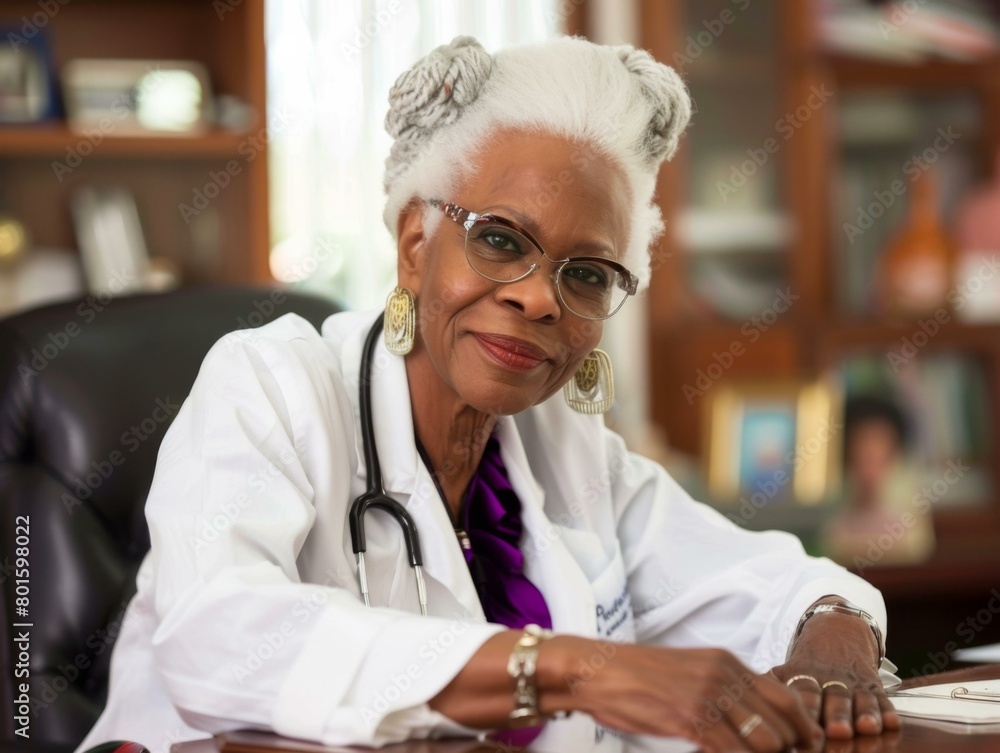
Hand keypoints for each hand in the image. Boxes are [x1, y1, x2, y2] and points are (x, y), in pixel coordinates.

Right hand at [548, 637, 822, 751]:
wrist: (597, 670)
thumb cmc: (636, 677)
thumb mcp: (689, 673)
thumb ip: (721, 689)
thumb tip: (749, 720)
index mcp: (726, 662)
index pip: (786, 697)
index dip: (802, 729)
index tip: (804, 749)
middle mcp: (725, 674)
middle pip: (783, 723)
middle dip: (786, 751)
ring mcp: (710, 695)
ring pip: (766, 741)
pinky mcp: (692, 716)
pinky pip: (733, 751)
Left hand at [770, 607, 900, 739]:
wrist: (839, 628)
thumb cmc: (808, 661)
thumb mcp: (789, 668)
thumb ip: (773, 683)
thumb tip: (744, 693)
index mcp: (806, 676)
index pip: (805, 693)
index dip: (806, 709)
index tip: (803, 726)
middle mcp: (831, 681)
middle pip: (835, 700)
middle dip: (837, 716)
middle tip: (836, 731)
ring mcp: (855, 684)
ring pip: (861, 700)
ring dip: (864, 715)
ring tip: (865, 728)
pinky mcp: (874, 685)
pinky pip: (883, 698)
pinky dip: (887, 710)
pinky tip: (891, 722)